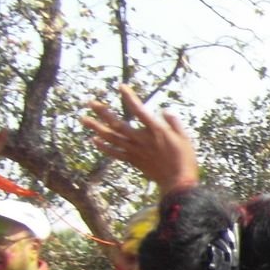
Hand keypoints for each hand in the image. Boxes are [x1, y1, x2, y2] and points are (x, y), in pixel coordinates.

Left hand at [84, 84, 198, 190]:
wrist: (178, 182)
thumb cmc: (184, 159)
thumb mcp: (184, 138)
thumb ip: (173, 122)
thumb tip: (164, 110)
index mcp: (156, 131)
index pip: (140, 110)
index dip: (129, 98)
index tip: (121, 87)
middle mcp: (142, 139)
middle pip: (118, 124)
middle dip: (103, 112)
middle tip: (91, 103)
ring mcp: (135, 150)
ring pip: (112, 138)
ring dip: (96, 128)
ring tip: (84, 119)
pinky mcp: (133, 160)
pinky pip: (114, 153)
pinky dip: (103, 147)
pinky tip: (94, 140)